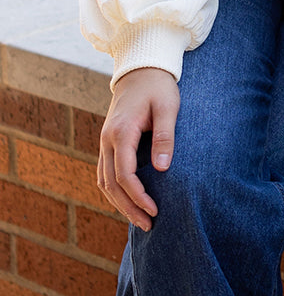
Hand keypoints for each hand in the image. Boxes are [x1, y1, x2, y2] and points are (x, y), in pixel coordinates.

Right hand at [97, 68, 179, 229]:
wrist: (141, 69)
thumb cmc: (158, 87)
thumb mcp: (168, 108)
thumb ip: (164, 137)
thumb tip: (162, 168)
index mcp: (121, 132)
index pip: (124, 175)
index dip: (138, 197)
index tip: (155, 211)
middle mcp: (107, 139)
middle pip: (111, 184)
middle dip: (128, 207)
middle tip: (149, 225)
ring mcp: (104, 141)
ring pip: (104, 181)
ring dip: (119, 203)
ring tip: (140, 220)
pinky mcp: (108, 142)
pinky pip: (105, 173)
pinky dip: (114, 191)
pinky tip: (130, 202)